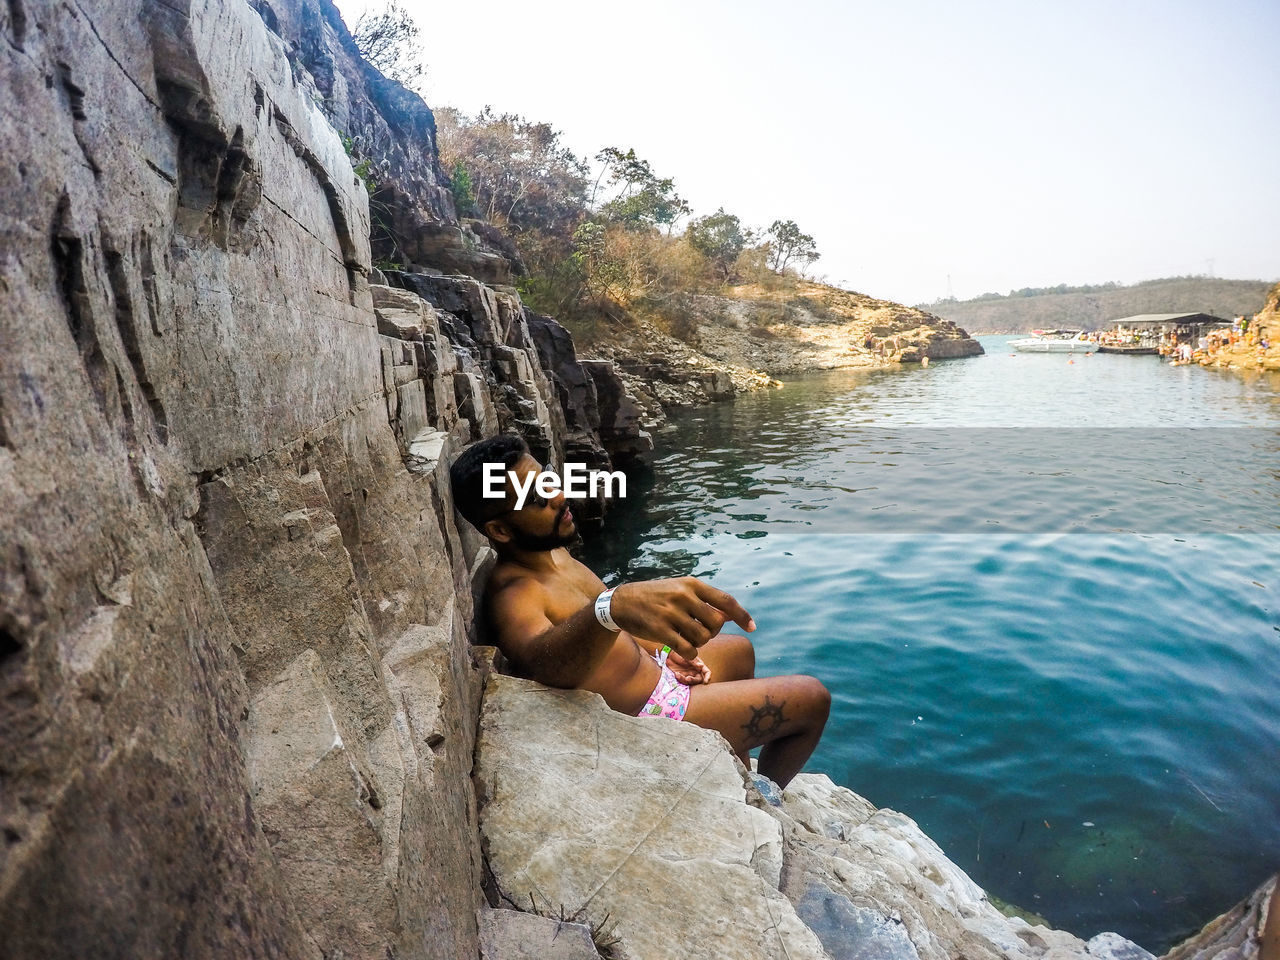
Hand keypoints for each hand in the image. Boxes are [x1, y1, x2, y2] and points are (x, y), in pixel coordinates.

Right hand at [610, 577, 754, 660]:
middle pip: (716, 623)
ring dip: (699, 642)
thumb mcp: (678, 589)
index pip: (725, 601)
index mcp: (691, 584)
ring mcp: (671, 613)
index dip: (742, 615)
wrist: (620, 602)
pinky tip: (680, 646)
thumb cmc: (655, 597)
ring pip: (703, 638)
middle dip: (712, 632)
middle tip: (699, 631)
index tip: (753, 627)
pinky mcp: (660, 630)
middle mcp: (683, 596)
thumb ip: (702, 600)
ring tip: (685, 636)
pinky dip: (689, 652)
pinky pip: (688, 649)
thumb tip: (728, 616)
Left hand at [666, 650, 710, 684]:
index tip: (706, 681)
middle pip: (699, 680)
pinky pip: (683, 681)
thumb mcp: (688, 656)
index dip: (708, 677)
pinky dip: (680, 679)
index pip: (707, 672)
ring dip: (685, 680)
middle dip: (693, 680)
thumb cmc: (681, 653)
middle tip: (687, 678)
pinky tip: (676, 674)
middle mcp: (695, 671)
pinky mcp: (682, 677)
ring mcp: (689, 675)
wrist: (670, 654)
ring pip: (690, 682)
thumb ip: (694, 662)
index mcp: (699, 666)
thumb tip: (701, 665)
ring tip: (678, 675)